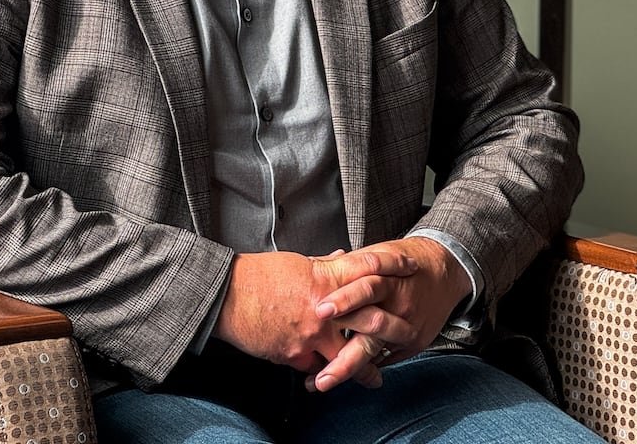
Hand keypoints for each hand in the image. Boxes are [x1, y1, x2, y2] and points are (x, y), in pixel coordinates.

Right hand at [213, 248, 417, 385]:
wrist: (226, 296)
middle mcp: (323, 309)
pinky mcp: (293, 354)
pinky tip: (326, 376)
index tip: (411, 268)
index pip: (367, 270)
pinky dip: (320, 370)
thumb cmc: (258, 276)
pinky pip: (314, 366)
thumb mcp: (296, 263)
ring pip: (345, 356)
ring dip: (360, 369)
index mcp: (323, 279)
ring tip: (373, 378)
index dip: (392, 266)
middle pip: (367, 323)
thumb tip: (343, 258)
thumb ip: (324, 265)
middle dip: (389, 333)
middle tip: (408, 337)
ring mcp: (309, 335)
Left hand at [306, 237, 471, 391]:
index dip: (343, 299)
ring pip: (375, 350)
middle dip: (344, 349)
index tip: (318, 311)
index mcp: (386, 278)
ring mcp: (406, 326)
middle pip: (371, 326)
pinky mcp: (414, 343)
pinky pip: (385, 359)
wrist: (443, 269)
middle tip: (319, 369)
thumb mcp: (376, 255)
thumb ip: (347, 266)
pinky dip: (363, 369)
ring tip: (321, 381)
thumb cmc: (402, 263)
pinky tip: (339, 378)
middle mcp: (397, 304)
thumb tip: (311, 267)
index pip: (364, 288)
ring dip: (347, 367)